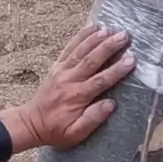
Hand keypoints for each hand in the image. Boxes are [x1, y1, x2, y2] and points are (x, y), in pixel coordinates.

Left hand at [0, 25, 133, 152]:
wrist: (32, 123)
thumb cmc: (56, 130)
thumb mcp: (75, 134)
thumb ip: (92, 119)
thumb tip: (110, 104)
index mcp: (77, 97)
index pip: (100, 81)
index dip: (116, 70)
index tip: (131, 60)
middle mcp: (69, 80)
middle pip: (92, 60)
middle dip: (109, 47)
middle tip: (124, 36)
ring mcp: (62, 71)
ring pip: (81, 50)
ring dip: (96, 38)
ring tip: (111, 29)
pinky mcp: (57, 67)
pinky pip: (70, 48)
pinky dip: (80, 36)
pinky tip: (92, 27)